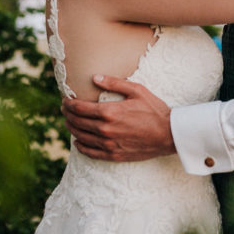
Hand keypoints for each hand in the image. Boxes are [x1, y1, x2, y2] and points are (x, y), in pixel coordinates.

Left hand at [61, 75, 175, 161]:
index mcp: (109, 112)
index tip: (65, 100)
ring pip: (81, 137)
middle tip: (65, 109)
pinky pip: (91, 153)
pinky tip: (78, 142)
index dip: (69, 104)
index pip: (79, 108)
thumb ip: (114, 83)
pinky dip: (81, 147)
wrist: (169, 134)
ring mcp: (109, 144)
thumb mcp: (137, 90)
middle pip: (77, 122)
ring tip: (69, 122)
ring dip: (72, 129)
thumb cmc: (154, 110)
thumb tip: (95, 78)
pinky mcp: (114, 155)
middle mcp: (105, 129)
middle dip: (68, 115)